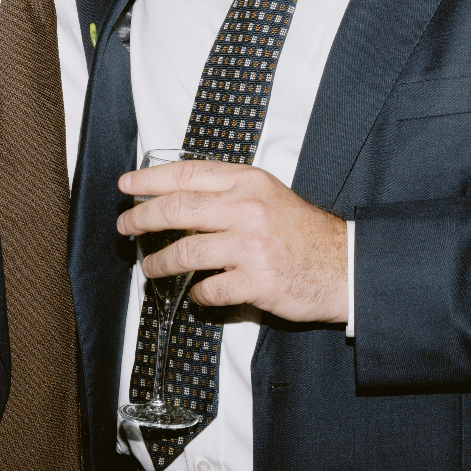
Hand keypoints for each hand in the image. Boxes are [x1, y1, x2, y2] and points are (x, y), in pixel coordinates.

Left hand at [118, 158, 347, 324]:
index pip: (187, 174)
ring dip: (160, 262)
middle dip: (142, 218)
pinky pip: (209, 290)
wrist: (344, 265)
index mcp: (248, 182)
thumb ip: (228, 192)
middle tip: (125, 226)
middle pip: (177, 210)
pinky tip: (196, 294)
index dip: (150, 180)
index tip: (127, 186)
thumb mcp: (268, 195)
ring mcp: (251, 247)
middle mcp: (247, 210)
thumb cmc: (304, 232)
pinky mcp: (256, 282)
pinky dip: (196, 295)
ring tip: (151, 267)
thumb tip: (179, 198)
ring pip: (185, 252)